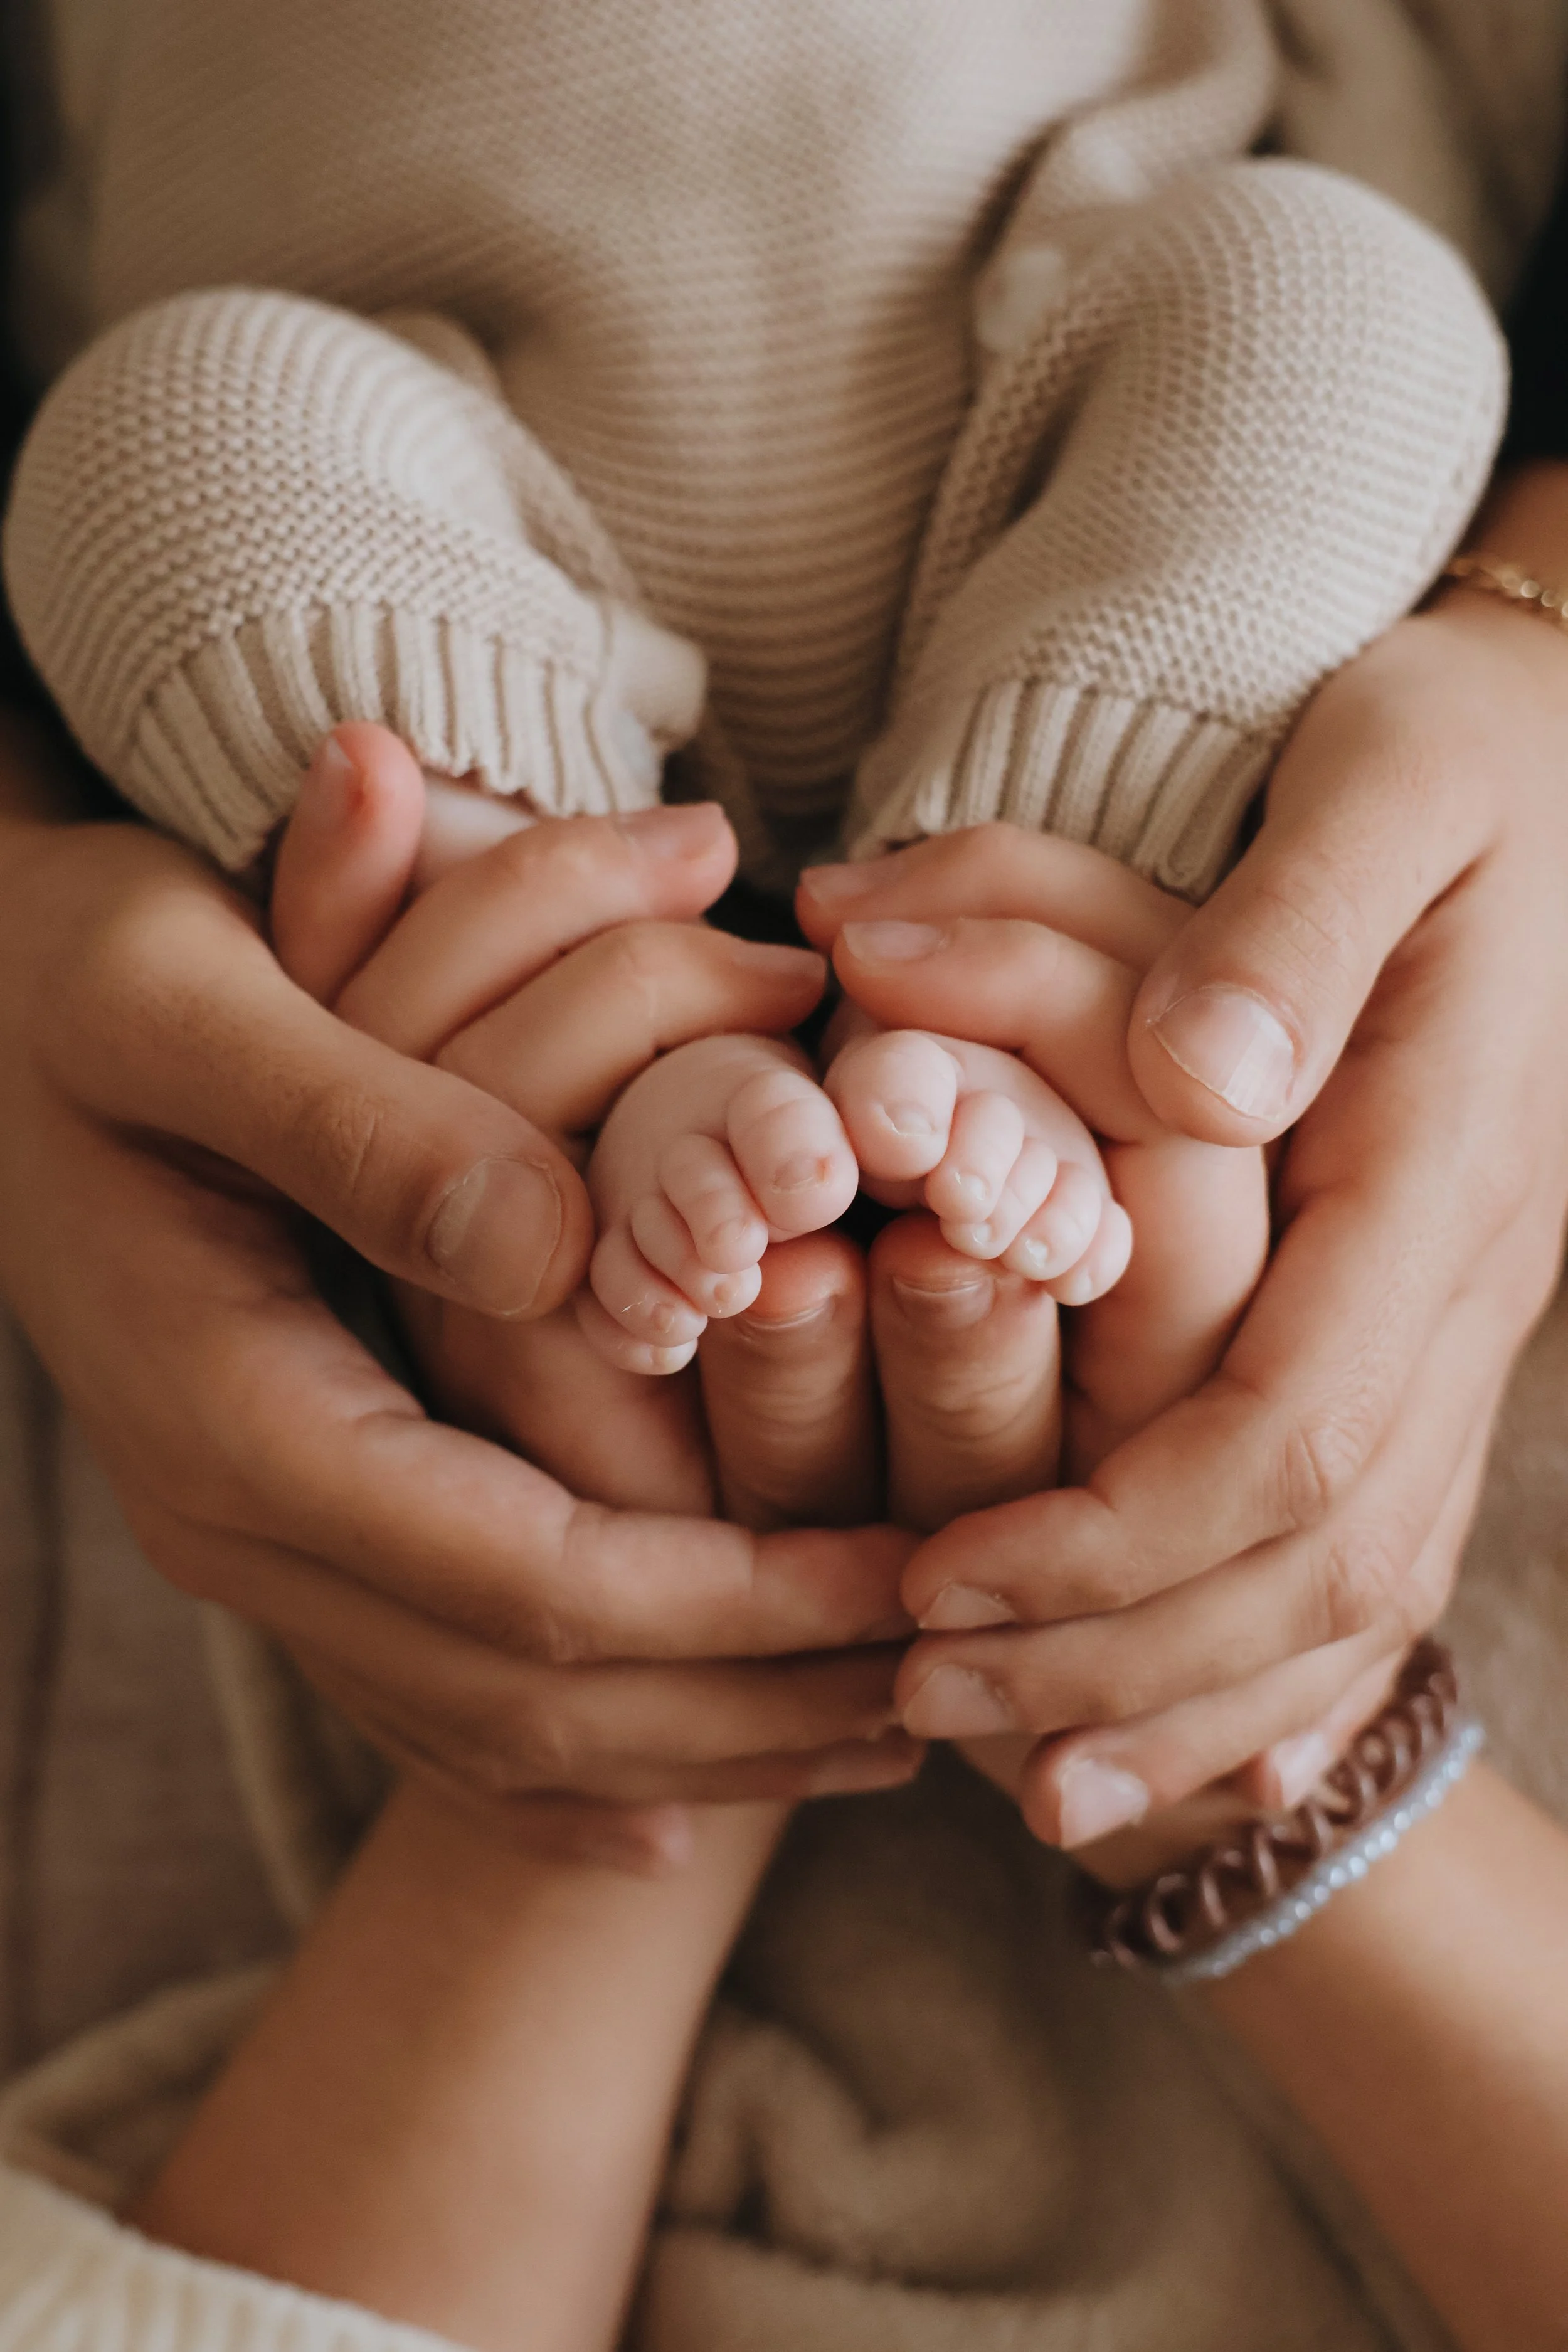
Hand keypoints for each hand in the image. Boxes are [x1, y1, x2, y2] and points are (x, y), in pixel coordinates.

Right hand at [0, 724, 912, 1863]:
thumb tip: (554, 1253)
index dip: (728, 1601)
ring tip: (879, 1729)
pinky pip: (429, 1697)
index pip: (521, 1572)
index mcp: (230, 1405)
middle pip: (521, 1689)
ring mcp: (250, 1537)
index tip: (906, 1576)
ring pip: (487, 1722)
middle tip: (944, 1676)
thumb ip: (358, 1120)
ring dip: (691, 1744)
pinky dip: (566, 1765)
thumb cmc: (70, 975)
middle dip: (743, 1704)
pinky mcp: (283, 1520)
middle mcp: (236, 1514)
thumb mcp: (182, 996)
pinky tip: (674, 1821)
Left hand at [800, 522, 1567, 1842]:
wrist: (1561, 750)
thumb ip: (1289, 926)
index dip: (1114, 1539)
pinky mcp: (1435, 1328)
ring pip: (1354, 1582)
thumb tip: (1198, 1087)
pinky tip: (1203, 1759)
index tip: (940, 1583)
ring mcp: (1465, 1320)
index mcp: (1432, 1175)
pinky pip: (1386, 1548)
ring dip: (1187, 1692)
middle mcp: (1462, 1281)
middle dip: (1116, 1651)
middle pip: (1313, 1548)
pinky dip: (1285, 1666)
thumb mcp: (1381, 777)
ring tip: (1028, 1779)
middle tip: (924, 1695)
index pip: (1287, 1428)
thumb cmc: (1448, 744)